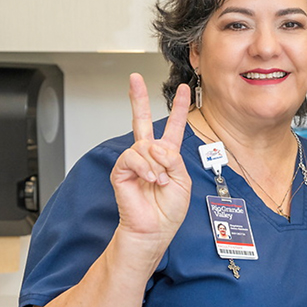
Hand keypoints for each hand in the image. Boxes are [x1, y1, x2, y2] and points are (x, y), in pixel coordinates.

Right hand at [110, 74, 191, 249]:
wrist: (154, 229)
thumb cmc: (169, 210)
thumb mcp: (182, 181)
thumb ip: (174, 159)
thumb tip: (156, 147)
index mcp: (168, 156)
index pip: (173, 127)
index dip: (179, 109)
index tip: (185, 90)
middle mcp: (150, 155)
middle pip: (142, 120)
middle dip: (138, 98)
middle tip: (135, 78)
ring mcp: (135, 162)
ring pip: (145, 146)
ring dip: (156, 164)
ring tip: (159, 181)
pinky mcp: (121, 170)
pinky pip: (132, 157)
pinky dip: (144, 168)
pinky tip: (149, 179)